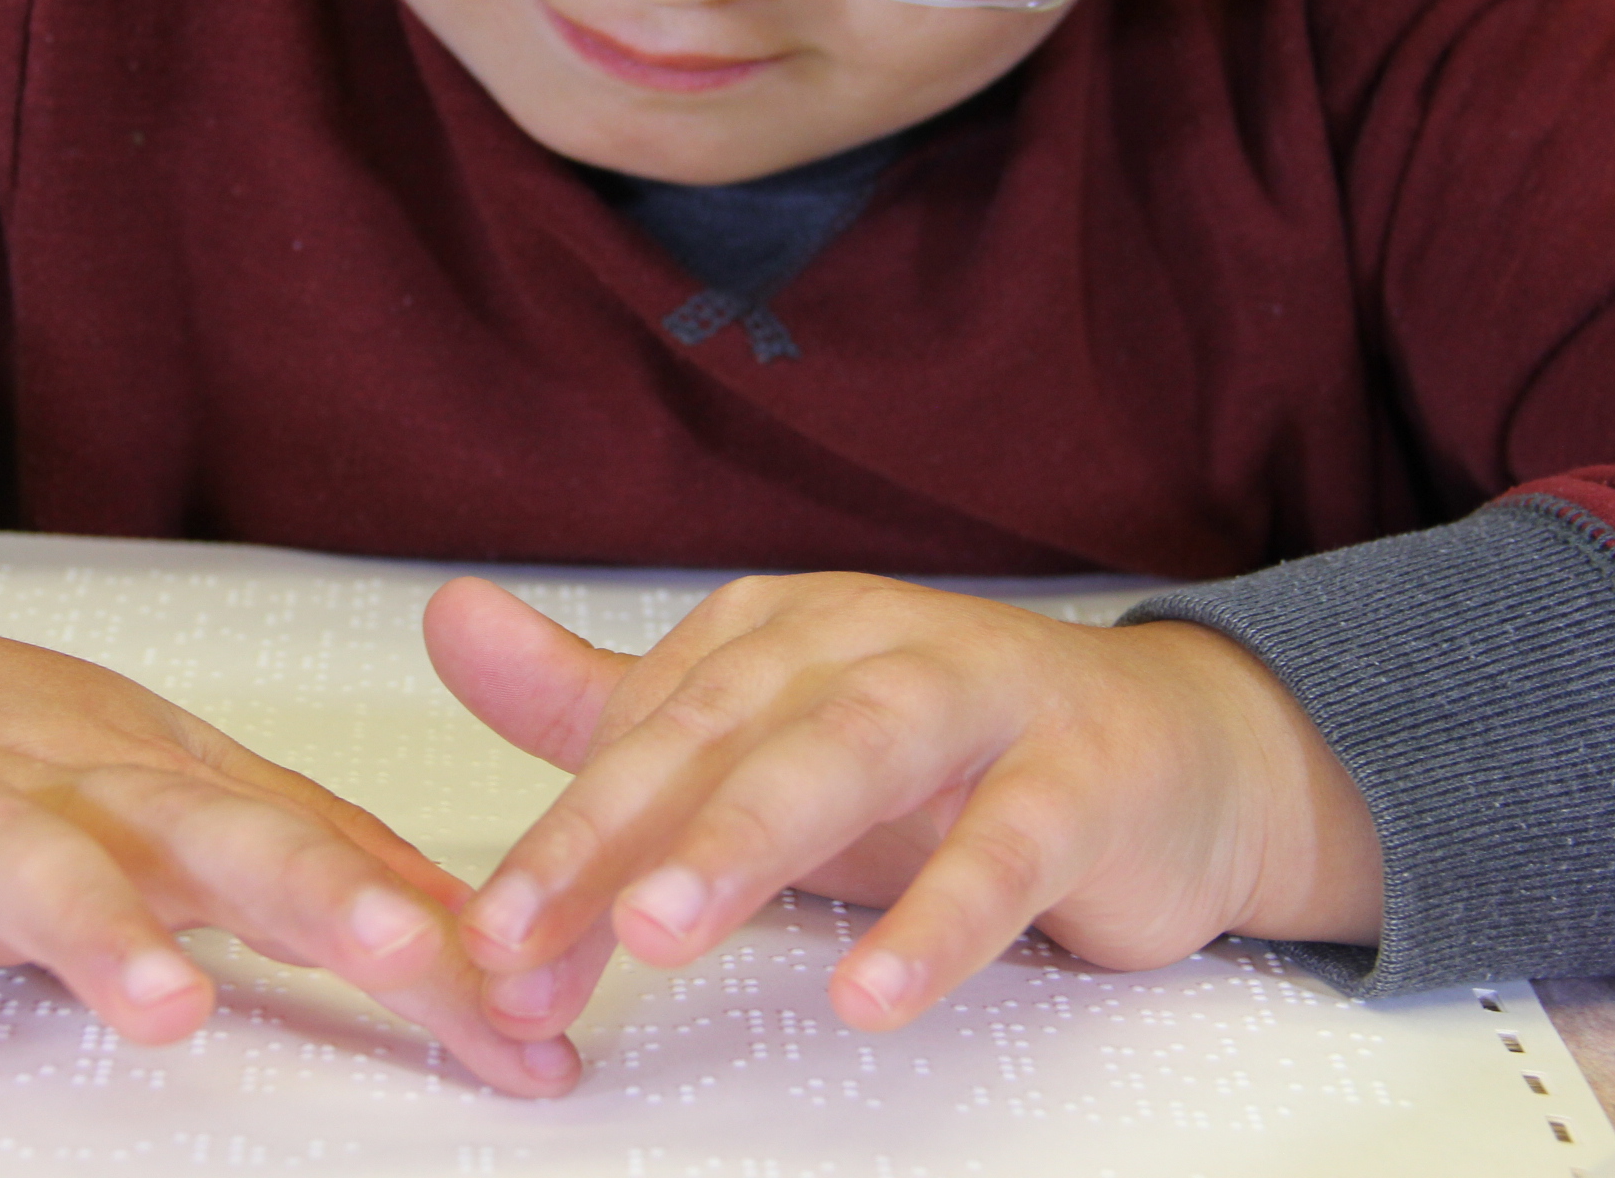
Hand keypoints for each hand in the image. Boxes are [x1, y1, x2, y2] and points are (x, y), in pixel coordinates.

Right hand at [0, 563, 580, 1099]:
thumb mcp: (159, 786)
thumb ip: (309, 859)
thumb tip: (476, 943)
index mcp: (155, 781)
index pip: (312, 848)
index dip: (423, 926)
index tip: (538, 1017)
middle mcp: (59, 789)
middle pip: (197, 828)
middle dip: (312, 888)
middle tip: (410, 953)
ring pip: (15, 861)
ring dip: (95, 928)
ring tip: (166, 1008)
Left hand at [423, 572, 1381, 1042]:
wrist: (1170, 758)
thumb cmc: (942, 761)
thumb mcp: (764, 739)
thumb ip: (605, 703)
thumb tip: (444, 619)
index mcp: (778, 632)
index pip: (645, 737)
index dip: (557, 842)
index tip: (480, 946)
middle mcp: (867, 640)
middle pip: (720, 735)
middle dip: (611, 839)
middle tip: (516, 935)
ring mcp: (982, 696)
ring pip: (850, 754)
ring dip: (748, 840)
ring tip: (656, 933)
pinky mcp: (1083, 773)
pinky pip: (1007, 846)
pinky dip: (940, 918)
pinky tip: (868, 994)